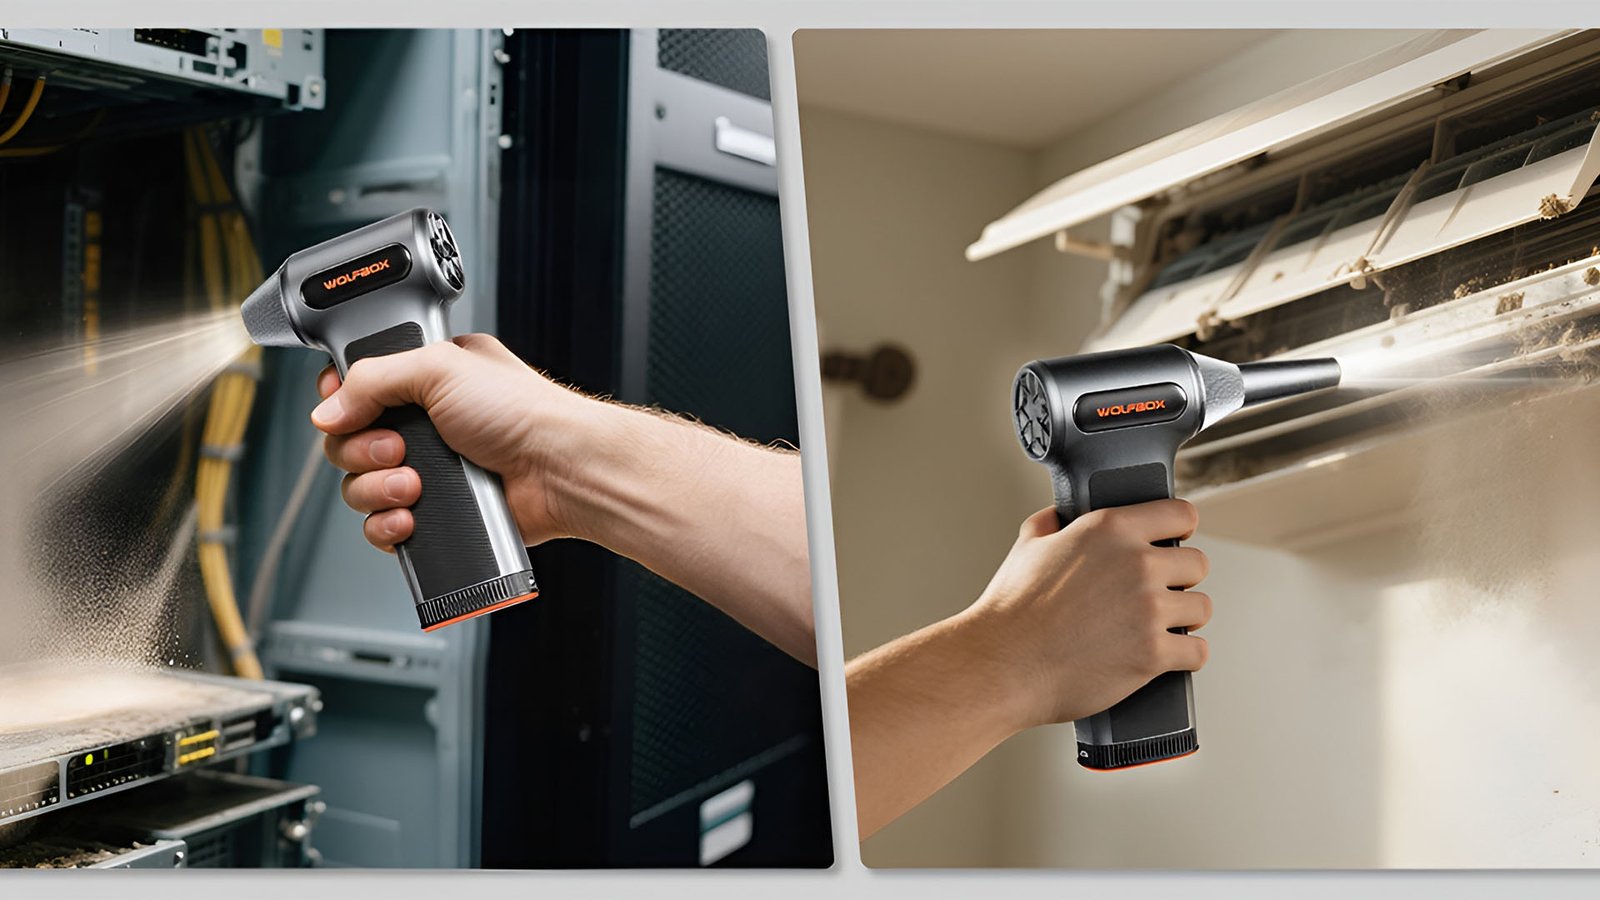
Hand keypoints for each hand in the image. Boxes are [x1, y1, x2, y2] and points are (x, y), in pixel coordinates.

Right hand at [311, 334, 589, 550]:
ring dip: (376, 488)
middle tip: (396, 448)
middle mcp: (424, 422)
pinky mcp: (436, 512)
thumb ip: (372, 379)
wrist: (561, 469)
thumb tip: (328, 411)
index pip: (356, 387)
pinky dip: (387, 525)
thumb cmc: (523, 412)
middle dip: (361, 449)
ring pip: (360, 486)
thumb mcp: (439, 367)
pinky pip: (383, 525)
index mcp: (425, 377)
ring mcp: (429, 469)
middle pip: (349, 441)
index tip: (348, 409)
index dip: (342, 401)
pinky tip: (411, 515)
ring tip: (415, 484)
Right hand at [960, 500, 1211, 730]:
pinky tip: (1166, 656)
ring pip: (1201, 608)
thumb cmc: (1010, 611)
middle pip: (1197, 563)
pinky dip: (1184, 657)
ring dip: (1185, 619)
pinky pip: (1197, 652)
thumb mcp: (1027, 547)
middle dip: (1180, 579)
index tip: (1176, 541)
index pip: (1180, 514)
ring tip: (1161, 627)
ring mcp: (1148, 609)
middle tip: (1160, 593)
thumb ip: (1052, 523)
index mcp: (1109, 529)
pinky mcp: (1153, 654)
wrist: (1002, 665)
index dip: (1180, 529)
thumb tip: (1061, 516)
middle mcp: (1136, 563)